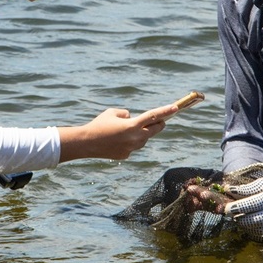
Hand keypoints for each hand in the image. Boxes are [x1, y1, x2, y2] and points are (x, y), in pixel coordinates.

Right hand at [58, 103, 179, 162]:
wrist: (86, 143)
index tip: (176, 107)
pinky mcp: (126, 155)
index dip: (166, 111)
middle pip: (154, 130)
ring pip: (144, 139)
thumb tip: (131, 118)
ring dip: (143, 133)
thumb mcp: (112, 113)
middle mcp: (135, 138)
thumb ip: (125, 114)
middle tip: (163, 120)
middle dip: (160, 124)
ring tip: (132, 128)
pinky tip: (118, 140)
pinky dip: (130, 142)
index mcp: (132, 125)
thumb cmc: (98, 124)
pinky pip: (133, 146)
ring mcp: (131, 148)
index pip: (153, 116)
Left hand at [223, 163, 262, 242]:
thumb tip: (227, 190)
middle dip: (239, 218)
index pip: (249, 205)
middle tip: (231, 214)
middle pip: (253, 220)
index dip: (235, 208)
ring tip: (240, 218)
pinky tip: (250, 225)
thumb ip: (245, 189)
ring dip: (246, 226)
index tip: (225, 208)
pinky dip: (255, 232)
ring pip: (258, 230)